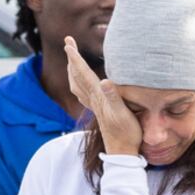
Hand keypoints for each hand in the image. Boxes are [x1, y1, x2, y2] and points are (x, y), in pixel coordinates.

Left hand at [62, 38, 139, 158]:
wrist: (122, 152)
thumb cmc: (126, 133)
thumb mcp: (124, 114)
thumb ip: (114, 97)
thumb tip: (104, 81)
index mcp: (98, 96)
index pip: (83, 73)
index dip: (75, 57)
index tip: (68, 42)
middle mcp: (93, 100)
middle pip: (76, 76)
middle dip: (72, 58)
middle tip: (68, 42)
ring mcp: (95, 106)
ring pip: (77, 85)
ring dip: (73, 70)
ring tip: (72, 59)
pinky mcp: (99, 112)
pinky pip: (83, 94)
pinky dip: (78, 83)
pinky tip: (81, 84)